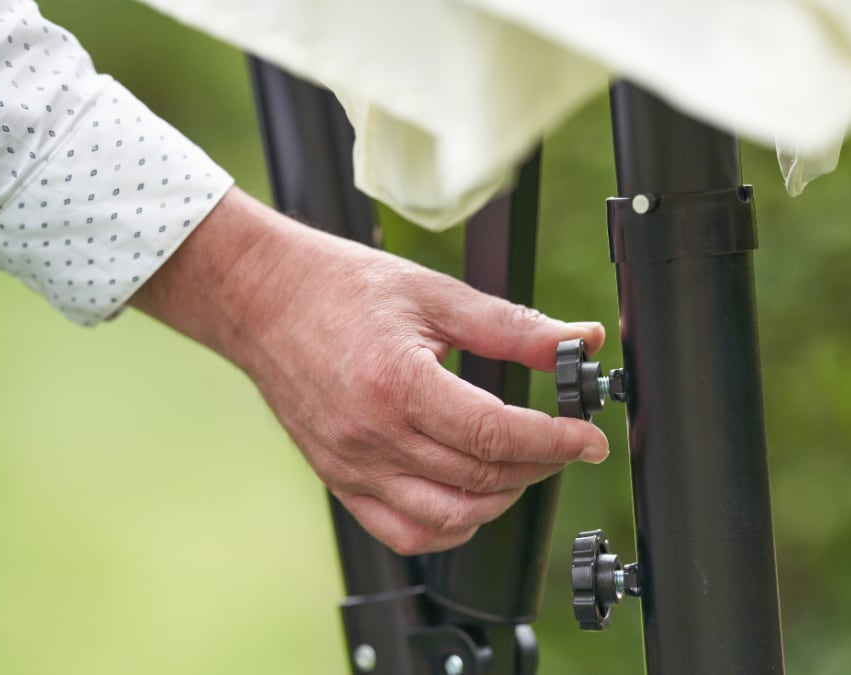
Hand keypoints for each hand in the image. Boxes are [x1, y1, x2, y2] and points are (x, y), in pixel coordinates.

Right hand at [131, 188, 609, 554]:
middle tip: (565, 441)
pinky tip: (472, 498)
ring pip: (447, 517)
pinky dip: (449, 527)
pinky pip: (402, 532)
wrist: (262, 299)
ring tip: (524, 466)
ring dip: (501, 500)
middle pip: (480, 479)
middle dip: (540, 465)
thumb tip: (577, 342)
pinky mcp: (339, 480)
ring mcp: (351, 466)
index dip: (555, 442)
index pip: (495, 434)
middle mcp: (371, 435)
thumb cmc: (340, 289)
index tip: (588, 439)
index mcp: (397, 383)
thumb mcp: (436, 295)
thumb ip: (513, 327)